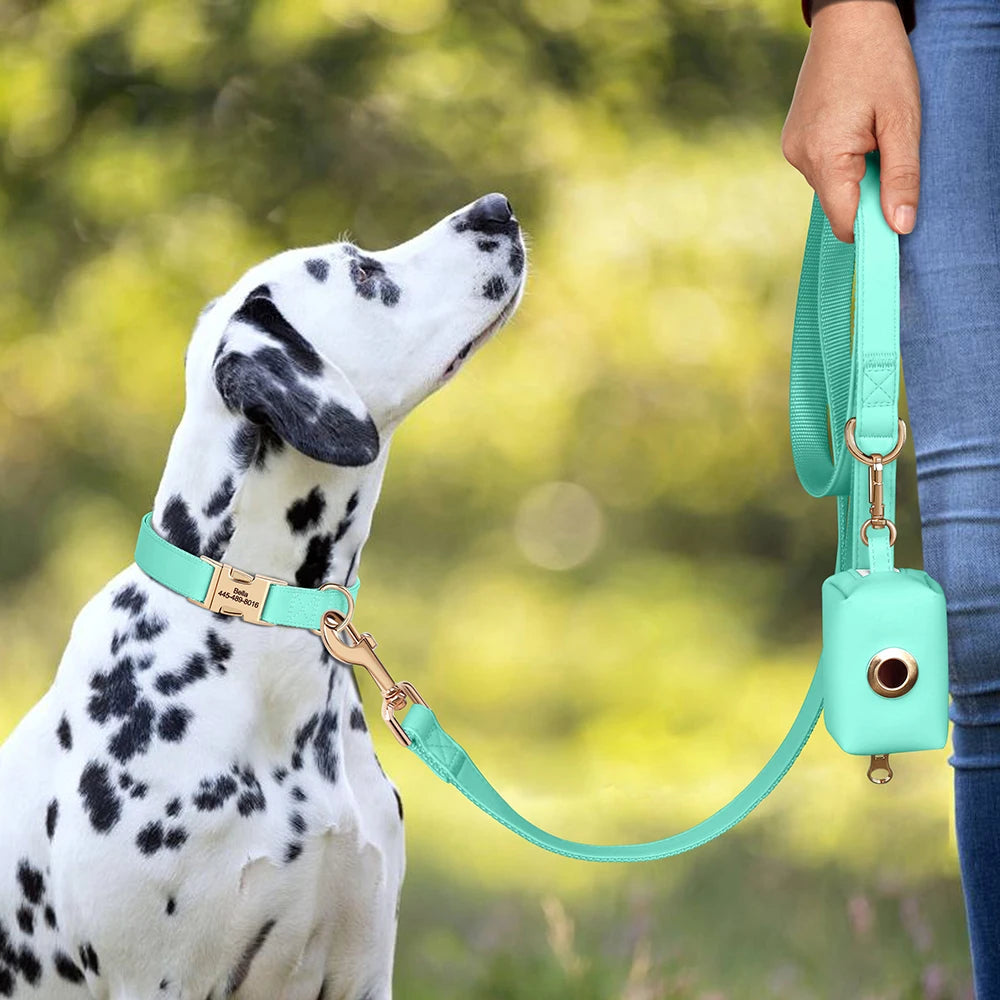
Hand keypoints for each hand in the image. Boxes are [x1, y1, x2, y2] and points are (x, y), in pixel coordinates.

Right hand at [781, 0, 920, 241]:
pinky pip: (821, 168)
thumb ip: (901, 177)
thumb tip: (900, 227)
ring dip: (854, 173)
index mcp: (824, 157)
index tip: (895, 220)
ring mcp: (792, 150)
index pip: (845, 222)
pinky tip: (852, 126)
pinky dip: (841, 160)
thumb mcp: (903, 120)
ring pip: (830, 187)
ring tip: (869, 130)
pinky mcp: (792, 141)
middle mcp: (799, 159)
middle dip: (865, 193)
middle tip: (887, 151)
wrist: (848, 16)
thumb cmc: (880, 62)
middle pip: (837, 205)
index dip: (872, 228)